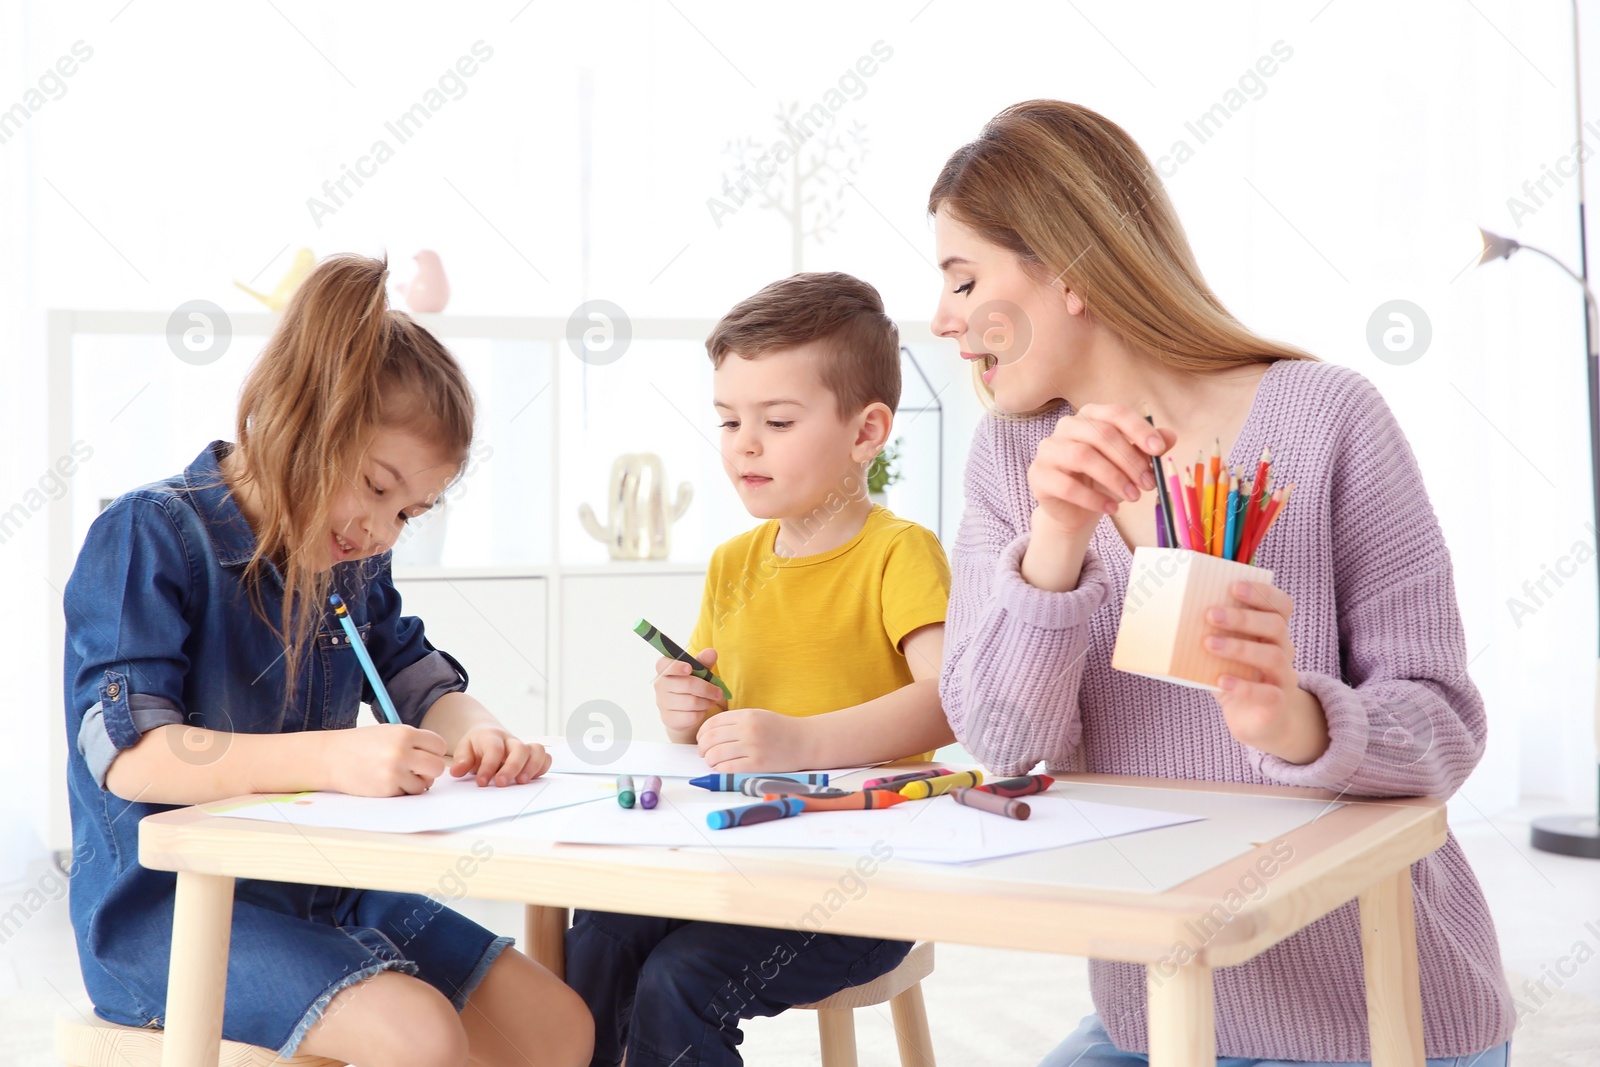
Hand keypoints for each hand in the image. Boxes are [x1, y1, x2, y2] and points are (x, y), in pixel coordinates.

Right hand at [325, 724, 448, 796]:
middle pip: (438, 767)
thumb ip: (414, 742)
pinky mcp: (387, 790)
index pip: (439, 745)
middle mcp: (402, 752)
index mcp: (405, 734)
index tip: (424, 754)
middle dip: (430, 770)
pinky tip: (388, 781)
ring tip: (400, 775)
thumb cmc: (362, 744)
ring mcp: (395, 772)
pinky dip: (402, 790)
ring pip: (426, 784)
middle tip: (418, 769)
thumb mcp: (389, 732)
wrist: (331, 758)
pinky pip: (409, 793)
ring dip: (417, 782)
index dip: (433, 751)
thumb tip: (438, 759)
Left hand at [450, 724, 548, 786]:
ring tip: (521, 782)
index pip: (494, 749)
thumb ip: (461, 760)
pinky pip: (545, 758)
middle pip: (520, 748)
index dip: (489, 766)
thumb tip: (457, 772)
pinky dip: (541, 768)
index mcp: (492, 737)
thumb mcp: (464, 749)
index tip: (481, 783)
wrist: (488, 734)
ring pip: (537, 751)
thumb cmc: (476, 746)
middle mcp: (511, 741)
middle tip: (501, 784)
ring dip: (532, 767)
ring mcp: (524, 748)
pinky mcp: (532, 756)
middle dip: (512, 767)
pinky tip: (530, 780)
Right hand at [654, 647, 727, 738]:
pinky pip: (690, 716)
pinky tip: (702, 710)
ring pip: (691, 702)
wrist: (685, 713)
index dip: (676, 666)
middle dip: (707, 688)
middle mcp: (660, 685)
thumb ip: (704, 662)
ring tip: (712, 700)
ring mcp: (662, 703)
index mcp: (665, 670)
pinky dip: (701, 713)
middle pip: (686, 684)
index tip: (690, 668)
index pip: (663, 665)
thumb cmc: (693, 687)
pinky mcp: (668, 719)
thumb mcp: (699, 673)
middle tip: (719, 692)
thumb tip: (711, 652)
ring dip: (706, 701)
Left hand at [696, 707, 812, 771]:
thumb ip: (736, 721)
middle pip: (711, 739)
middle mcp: (748, 730)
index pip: (713, 722)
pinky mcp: (757, 764)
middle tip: (703, 753)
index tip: (701, 739)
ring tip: (712, 762)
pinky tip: (722, 768)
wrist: (805, 741)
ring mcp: (753, 747)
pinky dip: (720, 769)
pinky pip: (728, 768)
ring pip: (716, 754)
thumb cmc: (781, 729)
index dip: (702, 732)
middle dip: (702, 748)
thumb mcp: (758, 716)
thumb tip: (710, 732)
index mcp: (747, 715)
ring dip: (709, 760)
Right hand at [1028, 403, 1175, 535]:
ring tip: (1133, 497)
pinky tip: (1112, 509)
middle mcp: (1066, 426)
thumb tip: (1170, 437)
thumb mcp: (1129, 463)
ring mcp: (1048, 449)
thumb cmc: (1103, 479)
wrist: (1075, 509)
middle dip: (1130, 461)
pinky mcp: (1038, 475)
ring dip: (1114, 478)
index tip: (1159, 450)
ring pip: (1082, 456)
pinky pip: (1066, 486)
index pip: (1116, 414)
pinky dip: (1093, 499)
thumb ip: (1147, 449)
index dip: (1139, 430)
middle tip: (1148, 484)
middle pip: (1101, 434)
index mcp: (1090, 415)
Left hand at [1206, 581, 1328, 764]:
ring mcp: (1284, 678)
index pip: (1281, 605)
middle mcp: (1284, 651)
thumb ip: (1212, 635)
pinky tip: (1220, 680)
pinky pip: (1266, 693)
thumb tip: (1174, 616)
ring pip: (1273, 656)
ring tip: (1209, 644)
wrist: (1261, 721)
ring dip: (1239, 647)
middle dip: (1243, 618)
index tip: (1234, 586)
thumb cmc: (1238, 677)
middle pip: (1275, 626)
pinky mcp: (1277, 704)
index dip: (1262, 593)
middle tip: (1211, 614)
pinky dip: (1242, 685)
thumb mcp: (1226, 654)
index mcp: (1273, 632)